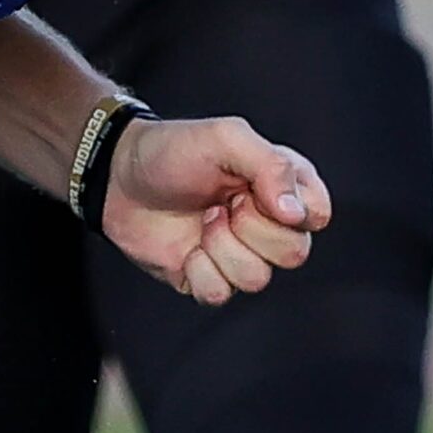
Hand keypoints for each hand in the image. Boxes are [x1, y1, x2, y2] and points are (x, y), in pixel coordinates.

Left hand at [102, 116, 330, 305]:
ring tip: (202, 221)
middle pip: (293, 253)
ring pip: (257, 279)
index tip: (251, 189)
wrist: (115, 176)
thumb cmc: (171, 150)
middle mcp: (266, 224)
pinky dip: (198, 271)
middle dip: (250, 228)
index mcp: (281, 188)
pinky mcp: (207, 277)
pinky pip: (220, 295)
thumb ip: (271, 166)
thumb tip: (296, 214)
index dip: (289, 209)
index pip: (316, 216)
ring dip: (221, 248)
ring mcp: (237, 254)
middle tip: (220, 203)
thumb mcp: (224, 138)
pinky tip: (186, 248)